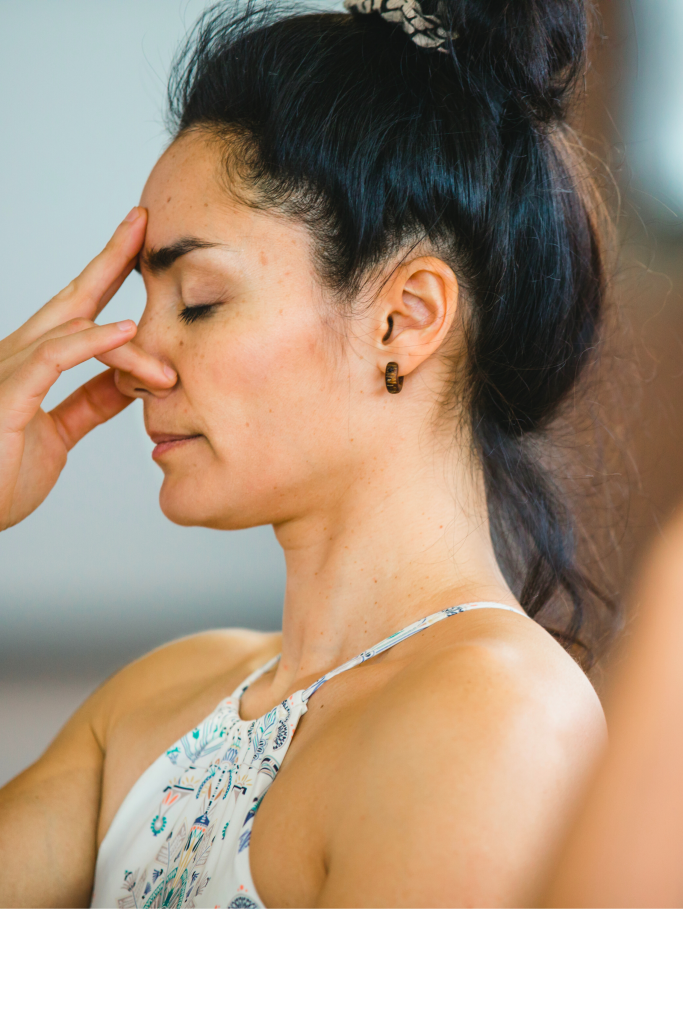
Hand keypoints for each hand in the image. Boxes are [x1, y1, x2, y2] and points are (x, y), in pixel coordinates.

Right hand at [0, 207, 174, 530]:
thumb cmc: (1, 477)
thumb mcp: (60, 434)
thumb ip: (90, 405)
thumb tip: (129, 382)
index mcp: (30, 364)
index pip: (76, 311)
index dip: (108, 276)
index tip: (141, 249)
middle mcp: (16, 357)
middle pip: (71, 297)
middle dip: (110, 258)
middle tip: (145, 223)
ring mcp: (7, 371)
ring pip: (73, 330)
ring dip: (129, 342)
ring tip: (168, 364)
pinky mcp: (7, 394)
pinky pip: (54, 357)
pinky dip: (93, 343)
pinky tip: (126, 335)